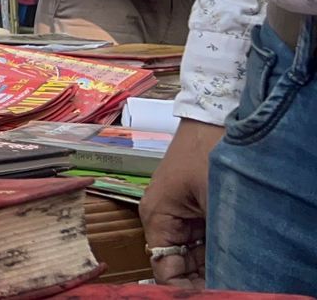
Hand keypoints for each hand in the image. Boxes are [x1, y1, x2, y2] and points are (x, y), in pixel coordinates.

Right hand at [139, 118, 221, 286]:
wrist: (214, 112)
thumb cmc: (208, 150)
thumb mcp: (216, 202)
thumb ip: (215, 244)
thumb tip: (220, 278)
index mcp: (156, 216)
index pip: (164, 268)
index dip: (185, 288)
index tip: (212, 295)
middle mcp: (163, 216)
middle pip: (179, 263)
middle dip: (202, 277)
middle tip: (232, 286)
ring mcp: (179, 211)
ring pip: (195, 252)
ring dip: (213, 264)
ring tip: (238, 273)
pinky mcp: (195, 205)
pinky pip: (204, 237)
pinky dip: (219, 249)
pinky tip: (237, 256)